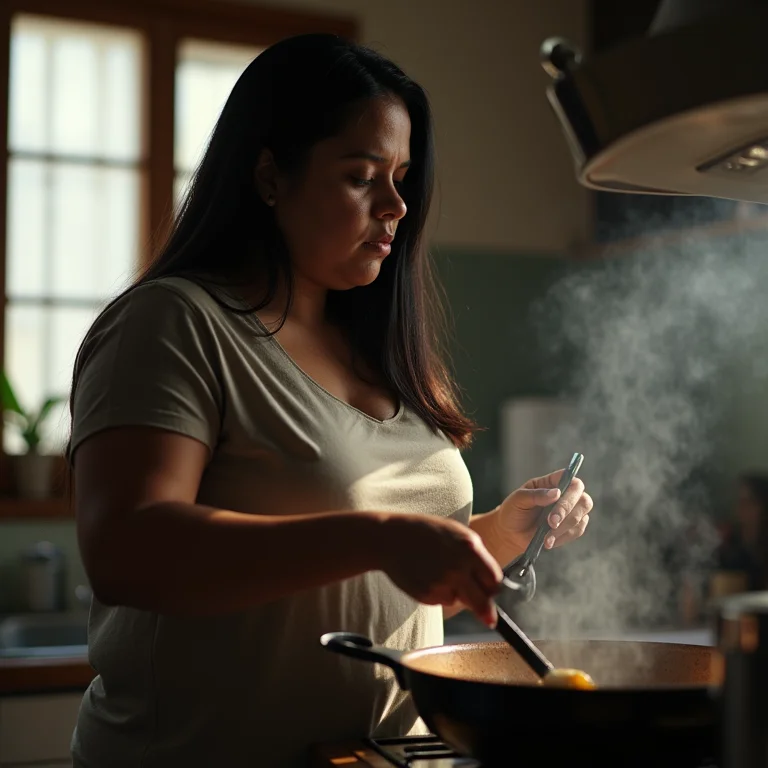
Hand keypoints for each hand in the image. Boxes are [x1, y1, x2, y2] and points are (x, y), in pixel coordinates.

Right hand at [380, 514, 502, 627]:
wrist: (390, 538)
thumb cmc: (425, 532)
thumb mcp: (456, 533)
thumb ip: (476, 555)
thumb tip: (492, 583)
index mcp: (470, 548)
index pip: (495, 580)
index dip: (492, 586)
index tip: (489, 589)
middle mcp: (458, 567)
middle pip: (483, 601)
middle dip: (484, 606)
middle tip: (485, 611)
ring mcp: (442, 582)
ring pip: (461, 601)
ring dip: (457, 594)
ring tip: (439, 573)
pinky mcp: (427, 595)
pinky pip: (443, 601)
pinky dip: (440, 594)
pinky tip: (428, 577)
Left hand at [496, 468, 593, 553]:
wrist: (511, 534)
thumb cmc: (513, 512)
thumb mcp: (518, 499)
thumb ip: (536, 495)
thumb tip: (556, 493)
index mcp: (552, 483)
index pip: (571, 479)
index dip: (571, 487)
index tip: (557, 496)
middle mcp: (566, 495)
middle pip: (582, 499)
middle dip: (566, 511)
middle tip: (551, 522)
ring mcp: (571, 512)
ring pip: (580, 517)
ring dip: (563, 528)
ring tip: (546, 537)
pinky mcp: (572, 528)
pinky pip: (577, 531)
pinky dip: (563, 537)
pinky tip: (549, 541)